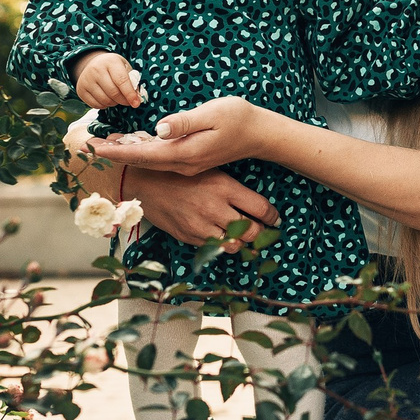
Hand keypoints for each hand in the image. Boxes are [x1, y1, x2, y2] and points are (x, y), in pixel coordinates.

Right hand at [72, 50, 145, 108]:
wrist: (93, 64)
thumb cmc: (113, 67)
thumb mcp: (124, 68)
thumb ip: (132, 81)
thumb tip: (137, 98)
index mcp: (111, 61)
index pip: (121, 80)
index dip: (130, 94)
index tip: (136, 103)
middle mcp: (96, 69)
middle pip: (113, 93)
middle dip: (123, 100)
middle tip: (127, 101)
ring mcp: (86, 80)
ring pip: (105, 100)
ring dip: (114, 103)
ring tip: (116, 98)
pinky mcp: (81, 90)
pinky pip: (96, 105)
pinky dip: (104, 106)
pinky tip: (106, 98)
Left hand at [87, 96, 273, 176]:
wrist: (260, 134)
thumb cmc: (238, 119)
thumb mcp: (211, 114)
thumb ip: (184, 122)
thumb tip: (159, 128)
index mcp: (184, 153)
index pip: (143, 154)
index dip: (117, 151)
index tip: (94, 147)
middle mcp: (183, 164)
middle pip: (142, 160)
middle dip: (115, 154)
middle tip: (88, 145)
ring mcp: (186, 164)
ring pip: (149, 161)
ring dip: (126, 152)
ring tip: (104, 144)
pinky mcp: (189, 160)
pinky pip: (159, 159)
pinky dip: (142, 151)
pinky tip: (132, 143)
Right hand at [124, 167, 277, 251]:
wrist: (144, 181)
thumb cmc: (180, 172)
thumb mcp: (210, 170)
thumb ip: (232, 189)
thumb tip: (255, 206)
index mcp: (224, 187)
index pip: (261, 208)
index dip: (272, 217)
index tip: (274, 219)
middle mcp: (215, 208)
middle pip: (252, 231)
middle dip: (260, 233)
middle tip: (261, 230)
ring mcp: (201, 225)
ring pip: (234, 245)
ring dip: (241, 242)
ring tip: (242, 237)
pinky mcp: (188, 236)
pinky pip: (213, 248)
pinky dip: (220, 245)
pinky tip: (221, 237)